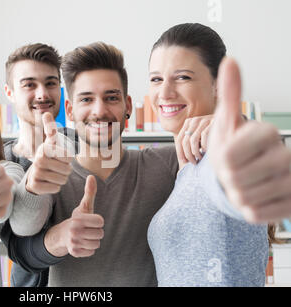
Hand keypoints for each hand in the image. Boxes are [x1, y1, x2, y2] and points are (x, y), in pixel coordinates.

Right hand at [26, 112, 72, 194]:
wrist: (35, 172)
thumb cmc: (48, 155)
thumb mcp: (51, 141)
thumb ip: (51, 128)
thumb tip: (46, 113)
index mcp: (45, 148)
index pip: (69, 157)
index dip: (68, 159)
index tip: (59, 156)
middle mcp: (38, 160)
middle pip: (67, 170)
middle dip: (66, 170)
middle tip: (57, 167)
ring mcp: (35, 173)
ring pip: (62, 180)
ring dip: (61, 178)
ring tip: (53, 174)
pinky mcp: (35, 186)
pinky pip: (55, 189)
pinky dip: (55, 187)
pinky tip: (48, 182)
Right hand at [44, 175, 104, 257]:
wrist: (62, 235)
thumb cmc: (77, 219)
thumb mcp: (84, 206)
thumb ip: (89, 192)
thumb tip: (92, 176)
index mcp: (78, 219)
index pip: (101, 222)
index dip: (98, 221)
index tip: (90, 220)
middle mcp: (74, 231)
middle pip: (100, 234)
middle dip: (96, 232)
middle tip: (87, 229)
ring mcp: (74, 242)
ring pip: (97, 244)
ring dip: (93, 240)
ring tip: (85, 236)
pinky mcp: (75, 252)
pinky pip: (92, 252)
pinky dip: (89, 249)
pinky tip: (82, 243)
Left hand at [176, 115, 212, 167]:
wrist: (231, 123)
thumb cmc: (213, 134)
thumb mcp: (200, 136)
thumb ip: (190, 143)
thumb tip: (183, 160)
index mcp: (188, 123)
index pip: (179, 139)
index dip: (180, 152)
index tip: (184, 161)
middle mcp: (194, 120)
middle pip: (185, 141)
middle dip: (188, 154)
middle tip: (193, 162)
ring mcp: (204, 120)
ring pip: (193, 140)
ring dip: (196, 152)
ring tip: (200, 158)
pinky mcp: (213, 121)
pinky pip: (205, 136)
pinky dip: (205, 146)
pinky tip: (207, 151)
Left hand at [208, 57, 290, 222]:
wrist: (244, 176)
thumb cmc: (231, 148)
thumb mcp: (225, 123)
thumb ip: (229, 94)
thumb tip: (230, 60)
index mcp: (268, 133)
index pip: (230, 157)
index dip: (222, 160)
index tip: (229, 155)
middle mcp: (287, 156)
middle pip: (235, 179)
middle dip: (227, 178)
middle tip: (235, 172)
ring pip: (244, 199)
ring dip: (236, 194)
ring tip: (244, 183)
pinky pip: (254, 215)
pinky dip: (247, 210)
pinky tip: (255, 197)